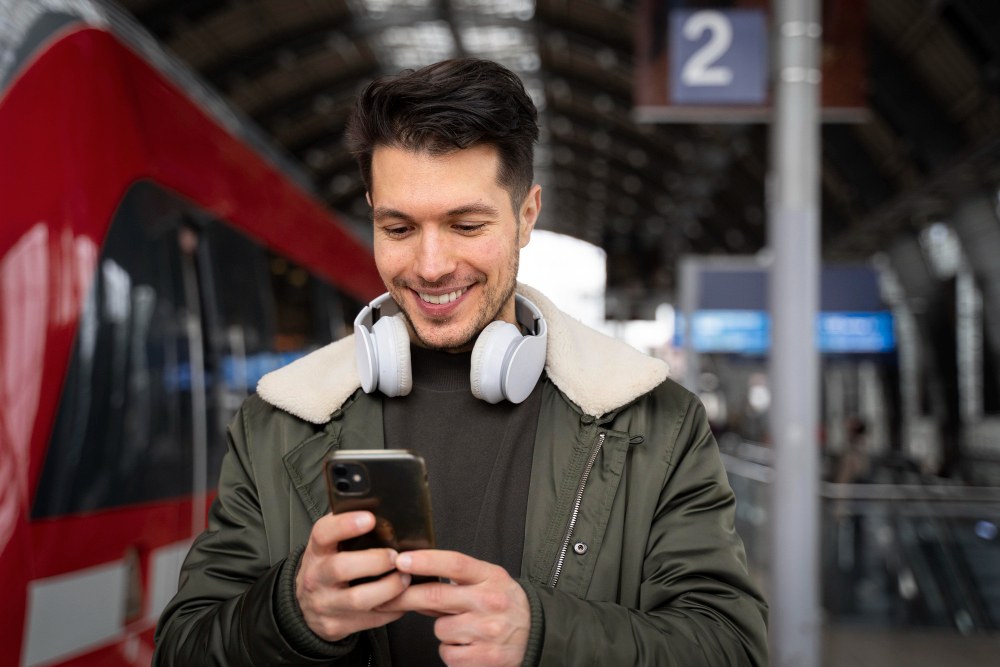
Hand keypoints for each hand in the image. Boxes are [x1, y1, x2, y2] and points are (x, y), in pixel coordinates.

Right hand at [295, 511, 410, 640]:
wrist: (305, 606)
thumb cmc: (327, 566)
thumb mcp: (329, 545)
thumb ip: (347, 528)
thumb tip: (382, 508)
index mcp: (317, 550)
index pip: (324, 533)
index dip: (346, 525)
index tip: (369, 518)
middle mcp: (317, 577)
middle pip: (341, 568)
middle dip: (374, 561)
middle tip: (395, 556)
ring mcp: (326, 604)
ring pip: (359, 599)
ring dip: (389, 587)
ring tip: (405, 578)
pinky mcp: (338, 626)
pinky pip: (371, 620)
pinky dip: (393, 609)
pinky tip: (404, 598)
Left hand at [379, 550, 529, 666]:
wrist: (538, 634)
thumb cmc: (506, 603)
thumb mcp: (490, 580)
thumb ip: (458, 579)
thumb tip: (416, 576)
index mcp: (490, 577)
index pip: (454, 563)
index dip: (425, 561)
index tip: (402, 560)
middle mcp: (489, 602)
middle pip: (436, 597)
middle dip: (406, 597)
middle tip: (389, 596)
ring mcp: (487, 631)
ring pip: (440, 629)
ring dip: (443, 629)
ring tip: (464, 628)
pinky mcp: (485, 657)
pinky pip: (448, 653)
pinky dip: (452, 650)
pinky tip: (469, 644)